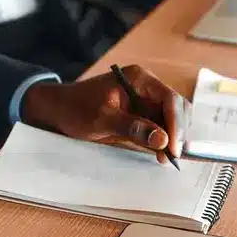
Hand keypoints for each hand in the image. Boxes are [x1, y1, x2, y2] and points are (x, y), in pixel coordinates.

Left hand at [21, 65, 188, 164]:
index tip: (173, 148)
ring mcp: (144, 99)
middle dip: (178, 131)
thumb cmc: (76, 108)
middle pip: (175, 108)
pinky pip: (159, 126)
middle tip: (173, 157)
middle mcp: (145, 86)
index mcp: (138, 78)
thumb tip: (163, 140)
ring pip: (171, 118)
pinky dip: (162, 140)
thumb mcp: (102, 119)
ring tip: (166, 158)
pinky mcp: (140, 113)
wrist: (58, 109)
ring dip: (172, 138)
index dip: (176, 124)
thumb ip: (132, 128)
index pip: (169, 98)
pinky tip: (160, 154)